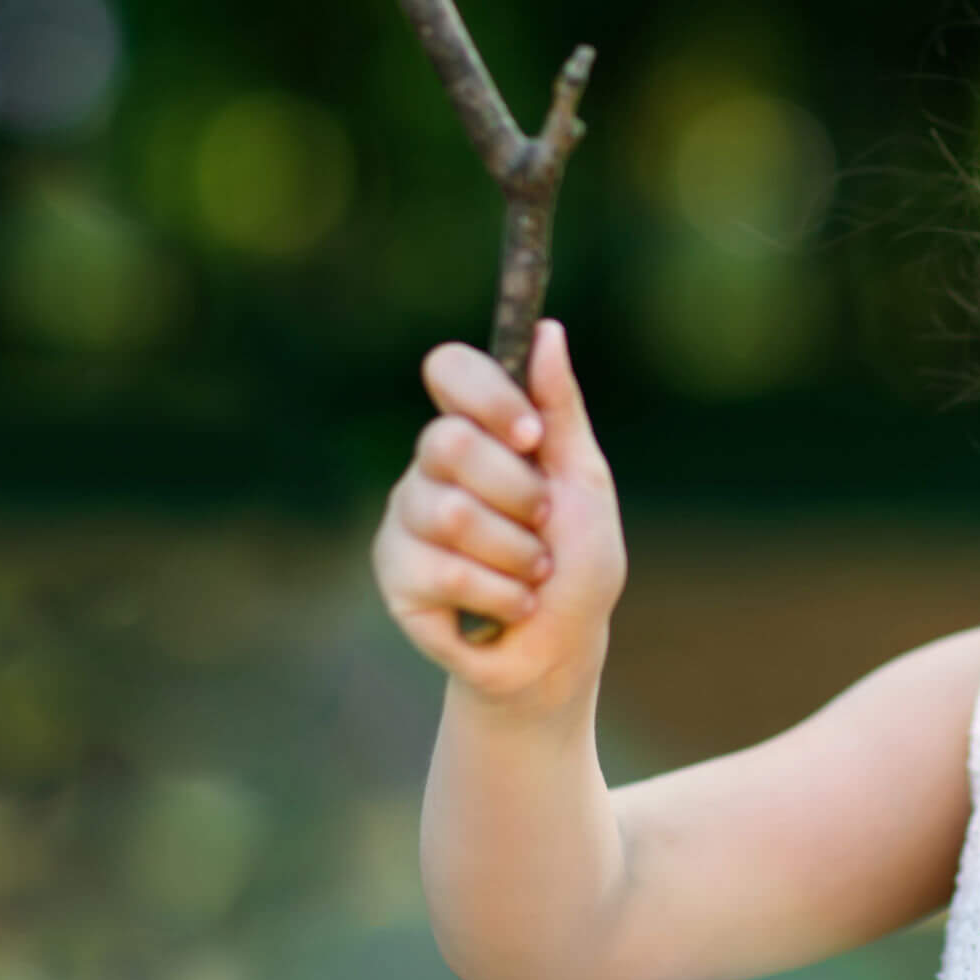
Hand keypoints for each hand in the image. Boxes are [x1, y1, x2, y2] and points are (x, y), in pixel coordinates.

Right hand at [372, 319, 627, 713]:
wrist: (560, 649)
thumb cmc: (578, 563)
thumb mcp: (583, 480)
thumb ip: (561, 408)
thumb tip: (547, 329)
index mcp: (479, 430)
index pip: (449, 369)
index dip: (487, 397)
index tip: (531, 437)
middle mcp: (432, 467)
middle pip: (448, 442)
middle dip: (517, 493)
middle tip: (543, 523)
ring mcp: (407, 519)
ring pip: (449, 515)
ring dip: (516, 555)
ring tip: (531, 574)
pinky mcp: (395, 574)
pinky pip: (441, 572)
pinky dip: (498, 596)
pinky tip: (507, 607)